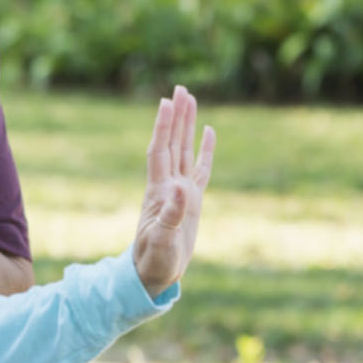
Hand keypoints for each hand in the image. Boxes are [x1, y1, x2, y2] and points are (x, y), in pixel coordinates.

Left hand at [132, 86, 216, 297]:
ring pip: (185, 150)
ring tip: (190, 99)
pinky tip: (208, 131)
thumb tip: (180, 192)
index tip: (166, 102)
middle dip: (176, 116)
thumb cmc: (154, 259)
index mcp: (159, 191)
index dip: (163, 127)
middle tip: (180, 88)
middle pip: (172, 143)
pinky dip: (204, 149)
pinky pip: (201, 168)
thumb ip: (170, 217)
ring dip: (187, 126)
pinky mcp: (193, 200)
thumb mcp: (162, 240)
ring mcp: (181, 190)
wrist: (154, 273)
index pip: (160, 150)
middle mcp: (169, 185)